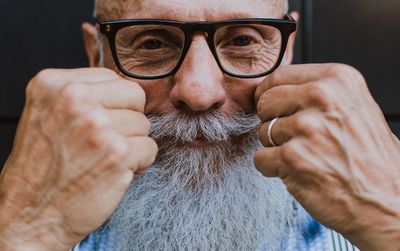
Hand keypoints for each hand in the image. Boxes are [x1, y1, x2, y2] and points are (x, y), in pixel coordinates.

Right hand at [0, 68, 157, 249]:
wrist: (29, 216)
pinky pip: (150, 148)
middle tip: (107, 142)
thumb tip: (124, 90)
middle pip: (135, 96)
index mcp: (55, 84)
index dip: (113, 105)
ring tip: (105, 159)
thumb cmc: (42, 169)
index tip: (98, 125)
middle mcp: (75, 98)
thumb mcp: (47, 114)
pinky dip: (140, 164)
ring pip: (144, 124)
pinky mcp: (118, 153)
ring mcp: (98, 125)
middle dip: (128, 120)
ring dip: (132, 145)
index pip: (113, 78)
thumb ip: (82, 95)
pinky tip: (115, 172)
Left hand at [254, 64, 399, 250]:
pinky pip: (260, 158)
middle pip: (266, 101)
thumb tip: (280, 89)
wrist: (388, 202)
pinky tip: (298, 172)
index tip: (275, 107)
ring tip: (306, 157)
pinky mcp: (292, 157)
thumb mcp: (356, 108)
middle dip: (272, 120)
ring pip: (262, 131)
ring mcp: (306, 127)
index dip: (271, 95)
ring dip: (276, 147)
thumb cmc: (372, 160)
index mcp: (337, 79)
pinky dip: (273, 168)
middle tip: (295, 138)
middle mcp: (322, 97)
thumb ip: (321, 93)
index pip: (279, 76)